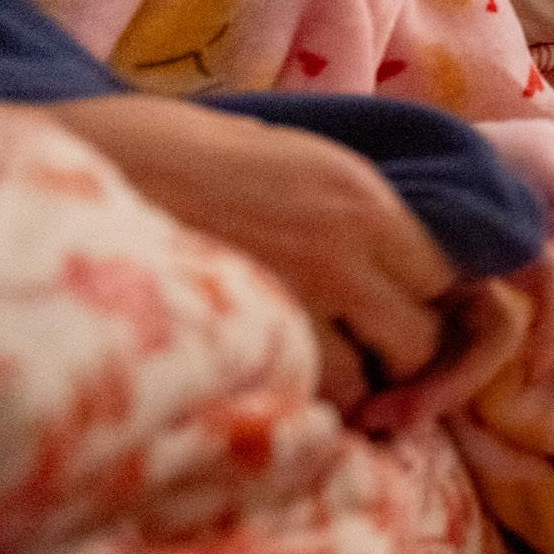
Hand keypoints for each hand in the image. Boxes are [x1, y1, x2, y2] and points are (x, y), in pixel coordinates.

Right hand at [47, 96, 455, 403]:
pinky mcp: (257, 332)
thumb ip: (358, 209)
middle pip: (421, 332)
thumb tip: (398, 254)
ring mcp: (303, 292)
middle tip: (351, 347)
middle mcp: (349, 243)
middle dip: (394, 350)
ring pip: (375, 376)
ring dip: (351, 383)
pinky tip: (266, 374)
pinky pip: (312, 395)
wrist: (107, 163)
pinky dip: (300, 398)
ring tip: (303, 362)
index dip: (420, 297)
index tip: (387, 303)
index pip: (446, 270)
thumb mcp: (298, 157)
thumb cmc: (191, 155)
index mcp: (364, 197)